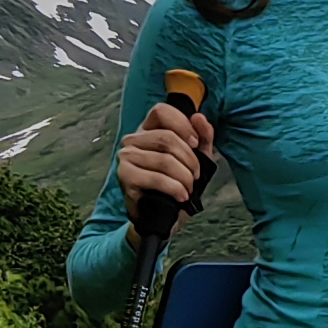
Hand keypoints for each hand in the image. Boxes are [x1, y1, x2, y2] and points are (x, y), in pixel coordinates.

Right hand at [116, 97, 214, 233]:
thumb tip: (199, 117)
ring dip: (184, 177)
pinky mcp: (125, 177)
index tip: (196, 144)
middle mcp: (132, 140)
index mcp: (148, 130)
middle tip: (195, 176)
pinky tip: (181, 196)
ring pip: (164, 160)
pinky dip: (175, 188)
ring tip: (189, 189)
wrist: (161, 216)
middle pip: (167, 138)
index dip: (183, 124)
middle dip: (189, 159)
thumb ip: (203, 138)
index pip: (162, 111)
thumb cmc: (175, 184)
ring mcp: (126, 157)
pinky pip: (156, 178)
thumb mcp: (196, 159)